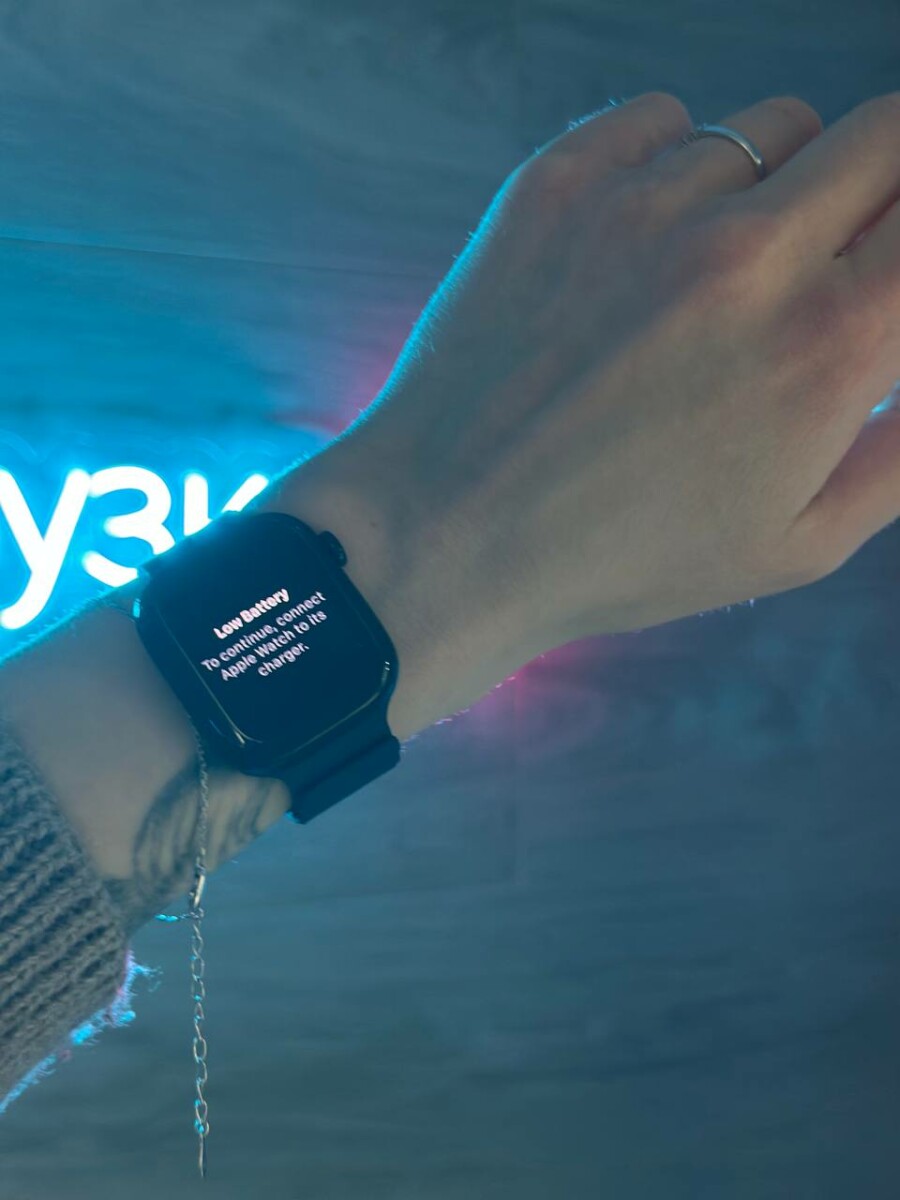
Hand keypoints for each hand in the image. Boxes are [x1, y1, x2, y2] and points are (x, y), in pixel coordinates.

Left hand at [275, 90, 899, 731]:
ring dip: (765, 190)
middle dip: (879, 187)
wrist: (448, 531)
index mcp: (828, 344)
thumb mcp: (796, 544)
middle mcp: (747, 253)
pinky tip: (640, 247)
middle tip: (830, 255)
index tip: (881, 269)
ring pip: (768, 130)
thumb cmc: (620, 555)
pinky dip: (672, 167)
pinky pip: (663, 120)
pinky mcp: (556, 184)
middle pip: (882, 134)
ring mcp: (644, 208)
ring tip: (707, 281)